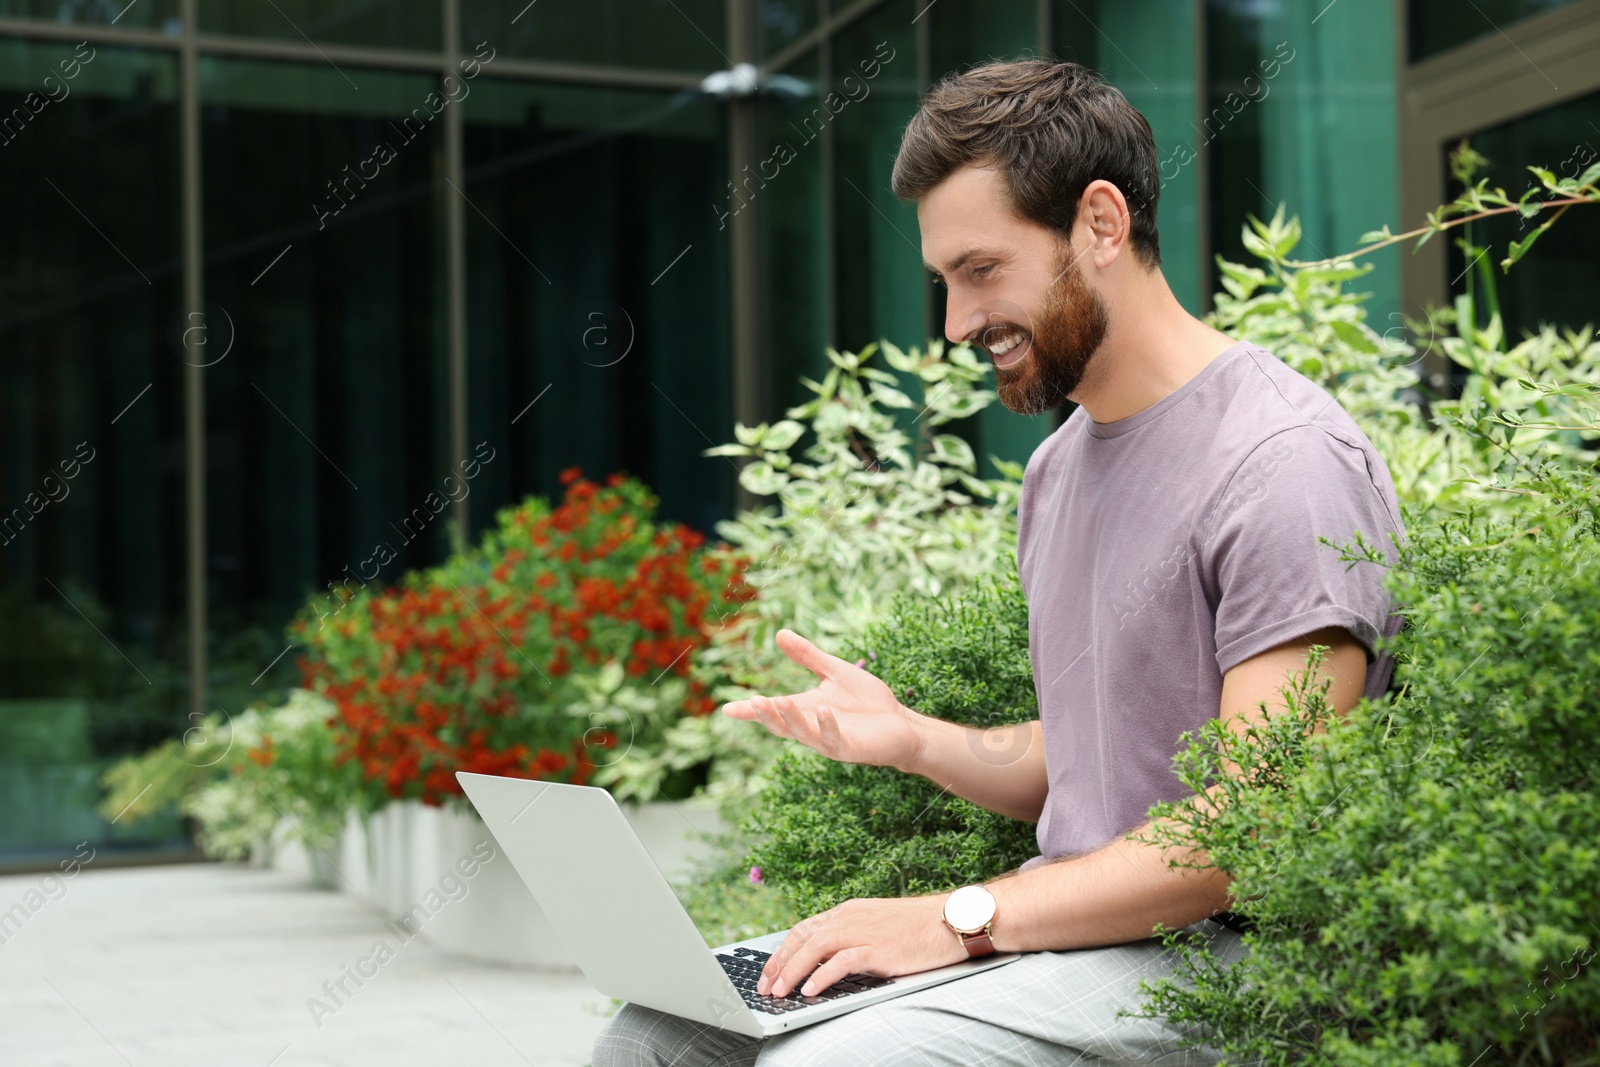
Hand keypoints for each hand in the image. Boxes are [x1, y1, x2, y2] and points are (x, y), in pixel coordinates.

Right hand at [721, 629, 925, 771]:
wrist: (900, 722)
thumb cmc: (866, 701)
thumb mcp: (834, 672)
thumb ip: (808, 657)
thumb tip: (780, 633)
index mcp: (805, 710)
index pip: (773, 711)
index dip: (750, 712)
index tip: (727, 709)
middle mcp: (812, 728)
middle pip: (782, 725)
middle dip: (767, 715)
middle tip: (753, 702)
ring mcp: (829, 740)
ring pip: (803, 734)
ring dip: (791, 719)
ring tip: (780, 701)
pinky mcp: (849, 748)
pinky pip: (834, 739)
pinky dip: (827, 726)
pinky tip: (823, 711)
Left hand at [756, 896, 964, 999]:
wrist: (952, 919)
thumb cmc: (920, 927)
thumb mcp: (878, 927)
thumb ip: (854, 938)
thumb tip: (829, 962)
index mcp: (849, 911)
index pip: (804, 929)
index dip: (782, 951)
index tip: (768, 971)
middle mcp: (850, 917)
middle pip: (803, 938)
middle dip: (779, 964)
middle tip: (765, 986)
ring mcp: (864, 931)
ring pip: (815, 948)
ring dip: (792, 971)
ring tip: (780, 992)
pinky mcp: (879, 948)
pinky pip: (843, 961)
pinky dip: (823, 975)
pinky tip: (811, 990)